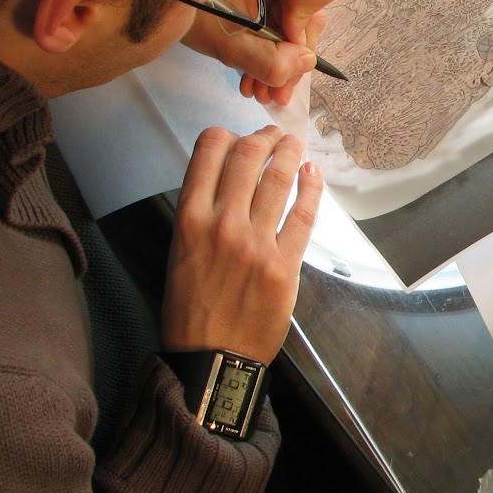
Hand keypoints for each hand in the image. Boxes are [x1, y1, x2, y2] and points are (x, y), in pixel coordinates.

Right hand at [161, 125, 322, 362]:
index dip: (226, 135)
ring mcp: (256, 244)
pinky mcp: (285, 264)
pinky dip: (311, 187)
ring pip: (278, 178)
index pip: (208, 152)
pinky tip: (312, 174)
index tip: (238, 137)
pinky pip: (304, 214)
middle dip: (264, 137)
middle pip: (247, 156)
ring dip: (290, 153)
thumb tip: (226, 182)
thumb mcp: (179, 254)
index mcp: (189, 220)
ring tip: (295, 145)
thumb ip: (200, 215)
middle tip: (275, 135)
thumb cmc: (191, 310)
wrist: (212, 358)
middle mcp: (221, 225)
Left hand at [182, 0, 342, 106]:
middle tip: (275, 91)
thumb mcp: (224, 40)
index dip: (304, 24)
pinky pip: (279, 18)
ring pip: (295, 21)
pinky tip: (252, 75)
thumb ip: (267, 58)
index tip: (280, 48)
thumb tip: (305, 65)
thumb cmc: (180, 4)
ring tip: (260, 91)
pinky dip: (268, 48)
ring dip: (279, 61)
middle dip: (291, 56)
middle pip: (309, 10)